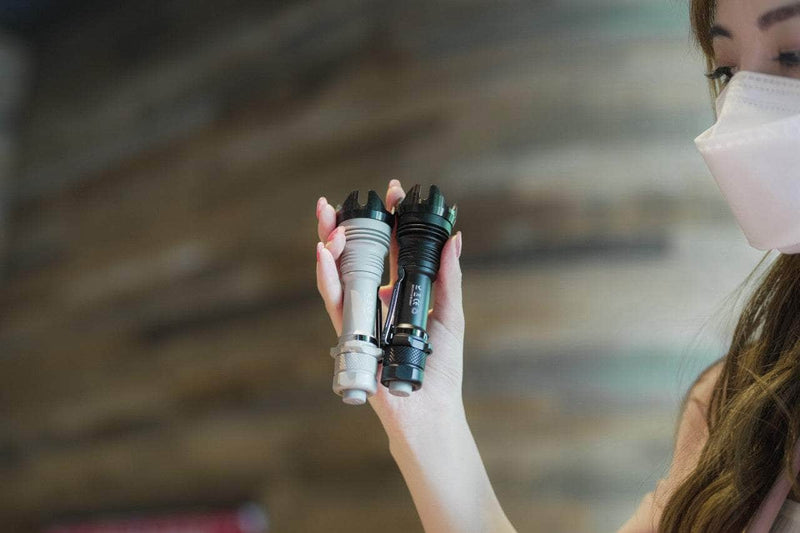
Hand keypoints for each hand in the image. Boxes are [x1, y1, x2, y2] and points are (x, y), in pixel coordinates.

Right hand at [315, 179, 465, 437]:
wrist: (427, 408)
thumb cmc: (441, 368)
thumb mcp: (450, 315)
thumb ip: (448, 277)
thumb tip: (455, 237)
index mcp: (402, 291)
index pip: (393, 247)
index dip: (390, 219)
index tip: (392, 191)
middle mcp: (378, 299)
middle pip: (357, 255)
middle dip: (344, 226)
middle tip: (336, 201)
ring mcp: (361, 315)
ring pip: (340, 273)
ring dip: (330, 244)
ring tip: (329, 220)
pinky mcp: (350, 333)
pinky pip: (334, 301)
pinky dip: (326, 276)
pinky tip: (323, 252)